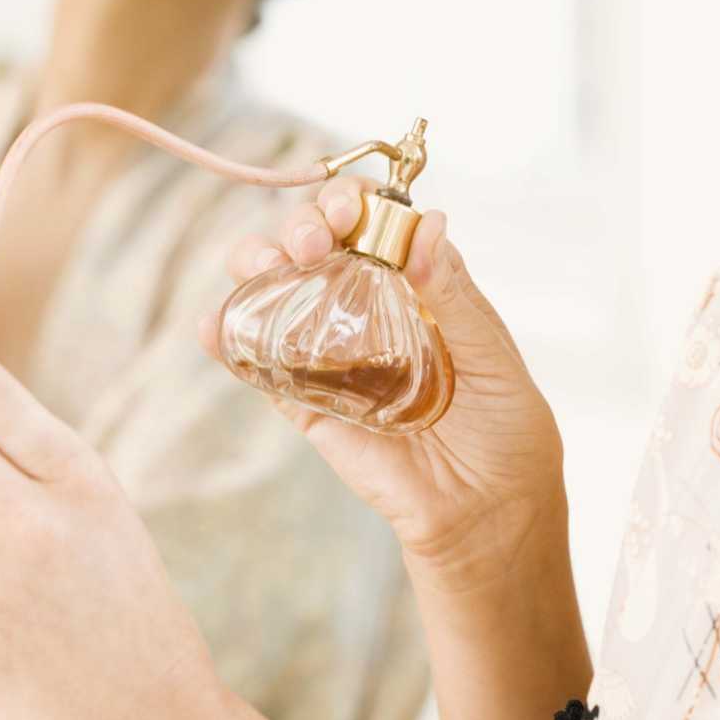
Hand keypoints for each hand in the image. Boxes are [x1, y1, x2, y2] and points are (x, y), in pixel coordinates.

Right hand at [197, 181, 566, 590]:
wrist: (486, 515)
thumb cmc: (505, 432)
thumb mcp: (491, 356)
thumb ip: (453, 294)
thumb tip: (427, 223)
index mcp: (417, 286)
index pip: (374, 223)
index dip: (354, 203)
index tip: (350, 207)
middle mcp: (368, 308)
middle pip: (317, 245)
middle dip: (304, 225)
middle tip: (316, 240)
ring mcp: (331, 354)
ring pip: (280, 290)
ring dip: (259, 263)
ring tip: (266, 263)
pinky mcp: (306, 403)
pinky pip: (258, 365)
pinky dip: (228, 338)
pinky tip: (214, 324)